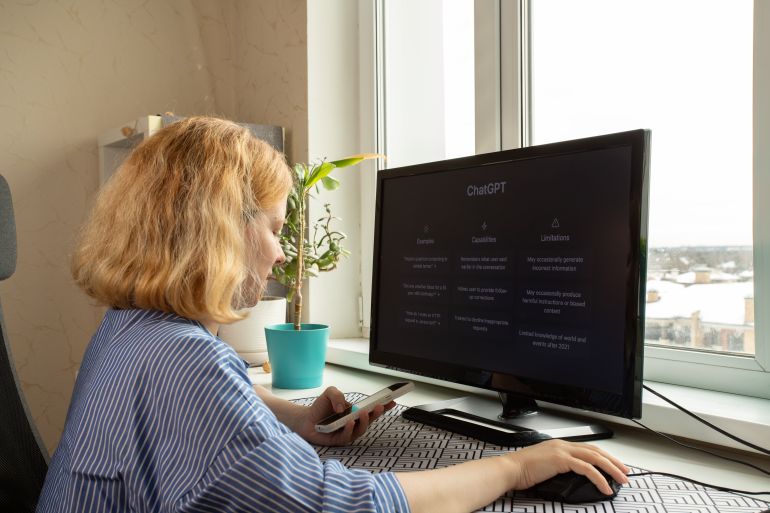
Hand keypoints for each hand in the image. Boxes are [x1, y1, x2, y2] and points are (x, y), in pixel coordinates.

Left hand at [290, 386, 394, 445]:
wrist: (305, 420)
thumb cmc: (320, 408)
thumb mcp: (330, 393)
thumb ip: (337, 394)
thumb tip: (344, 407)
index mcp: (355, 412)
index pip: (372, 409)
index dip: (383, 406)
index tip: (392, 401)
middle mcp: (354, 423)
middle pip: (369, 420)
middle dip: (376, 414)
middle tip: (379, 406)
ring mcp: (347, 432)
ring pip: (360, 430)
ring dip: (363, 422)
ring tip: (363, 413)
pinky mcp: (338, 440)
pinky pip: (347, 436)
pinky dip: (349, 429)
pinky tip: (349, 422)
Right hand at [509, 439, 629, 494]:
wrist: (511, 469)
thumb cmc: (524, 471)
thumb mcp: (546, 468)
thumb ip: (561, 469)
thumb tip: (576, 479)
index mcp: (560, 446)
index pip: (588, 448)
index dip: (604, 457)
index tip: (614, 466)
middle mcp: (563, 445)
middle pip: (596, 450)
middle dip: (613, 461)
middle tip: (625, 472)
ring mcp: (563, 450)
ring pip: (595, 457)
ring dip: (611, 468)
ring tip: (621, 479)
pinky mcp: (562, 459)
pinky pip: (587, 468)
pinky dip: (599, 478)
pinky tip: (605, 487)